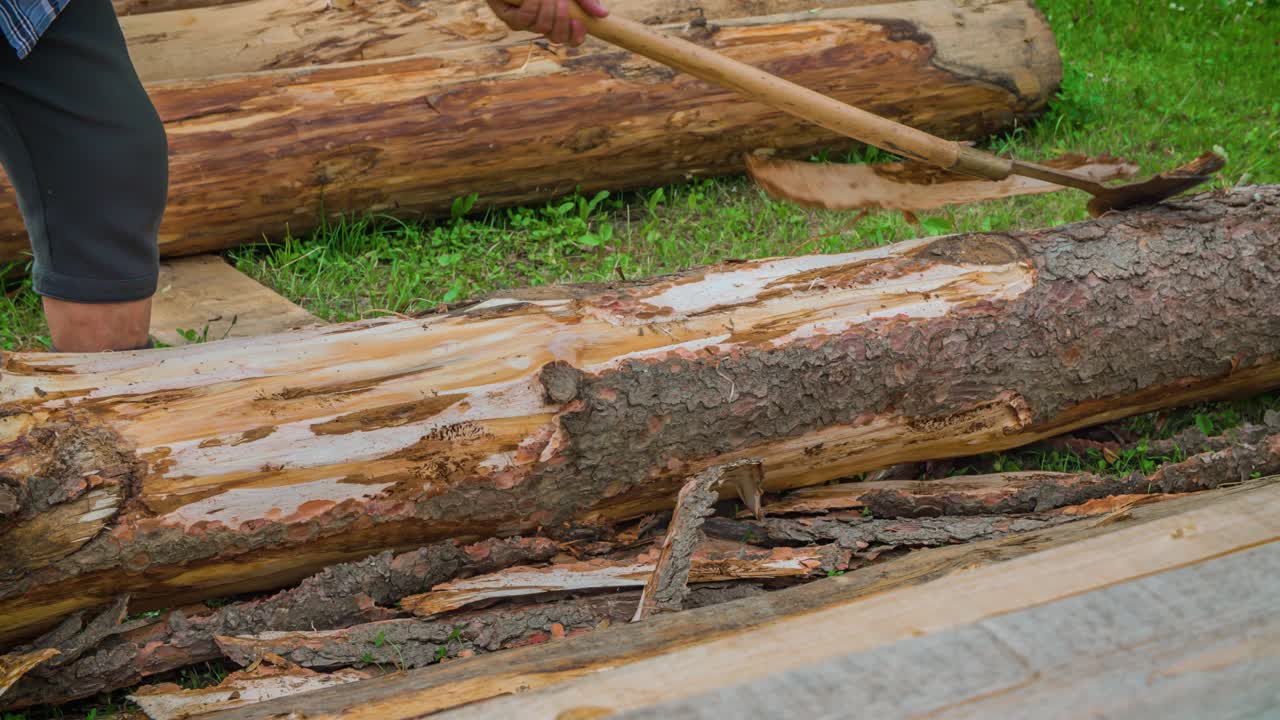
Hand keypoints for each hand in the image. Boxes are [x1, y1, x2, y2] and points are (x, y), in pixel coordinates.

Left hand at [486, 0, 608, 46]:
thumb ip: (587, 0)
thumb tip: (604, 14)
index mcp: (561, 19)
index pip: (572, 39)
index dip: (577, 36)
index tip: (580, 23)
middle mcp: (544, 25)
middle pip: (558, 38)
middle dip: (562, 20)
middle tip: (562, 1)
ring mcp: (526, 23)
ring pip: (542, 29)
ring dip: (547, 10)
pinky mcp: (509, 17)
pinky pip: (524, 20)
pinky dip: (532, 7)